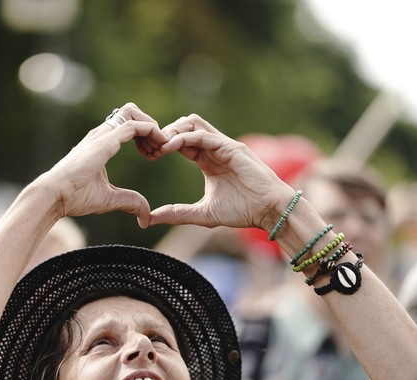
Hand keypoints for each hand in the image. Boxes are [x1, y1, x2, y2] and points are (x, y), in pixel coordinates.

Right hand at [35, 103, 168, 226]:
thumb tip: (145, 217)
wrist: (55, 195)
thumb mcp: (110, 199)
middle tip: (157, 151)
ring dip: (151, 128)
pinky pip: (134, 126)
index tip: (152, 156)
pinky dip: (151, 132)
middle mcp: (101, 135)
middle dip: (150, 128)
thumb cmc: (74, 197)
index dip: (145, 137)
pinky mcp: (106, 141)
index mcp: (100, 144)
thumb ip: (130, 202)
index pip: (127, 126)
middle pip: (131, 112)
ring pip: (133, 113)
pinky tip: (157, 149)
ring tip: (159, 149)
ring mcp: (102, 135)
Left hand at [148, 113, 292, 229]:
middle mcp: (214, 149)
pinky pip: (204, 135)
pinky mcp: (231, 148)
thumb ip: (177, 213)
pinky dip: (185, 138)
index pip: (180, 142)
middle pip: (184, 125)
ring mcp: (223, 146)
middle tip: (150, 149)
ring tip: (159, 147)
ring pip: (193, 123)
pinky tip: (171, 148)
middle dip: (164, 133)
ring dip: (173, 131)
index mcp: (207, 160)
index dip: (162, 145)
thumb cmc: (242, 211)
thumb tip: (150, 218)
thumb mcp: (202, 214)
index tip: (148, 156)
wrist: (269, 212)